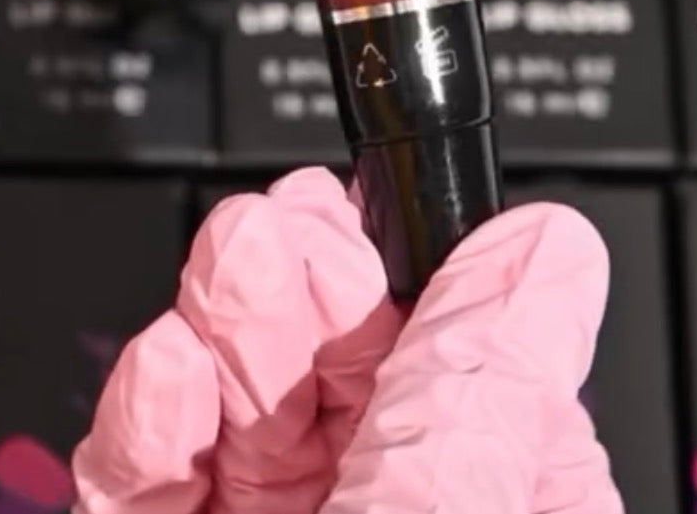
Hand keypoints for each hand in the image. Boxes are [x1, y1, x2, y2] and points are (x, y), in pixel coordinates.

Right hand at [74, 168, 623, 513]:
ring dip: (226, 328)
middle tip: (285, 229)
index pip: (460, 378)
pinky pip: (147, 483)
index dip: (413, 283)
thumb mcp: (450, 508)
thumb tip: (550, 249)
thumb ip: (487, 383)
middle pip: (337, 381)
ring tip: (233, 262)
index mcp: (486, 511)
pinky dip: (146, 423)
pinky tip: (165, 374)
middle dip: (304, 289)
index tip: (376, 212)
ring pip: (238, 413)